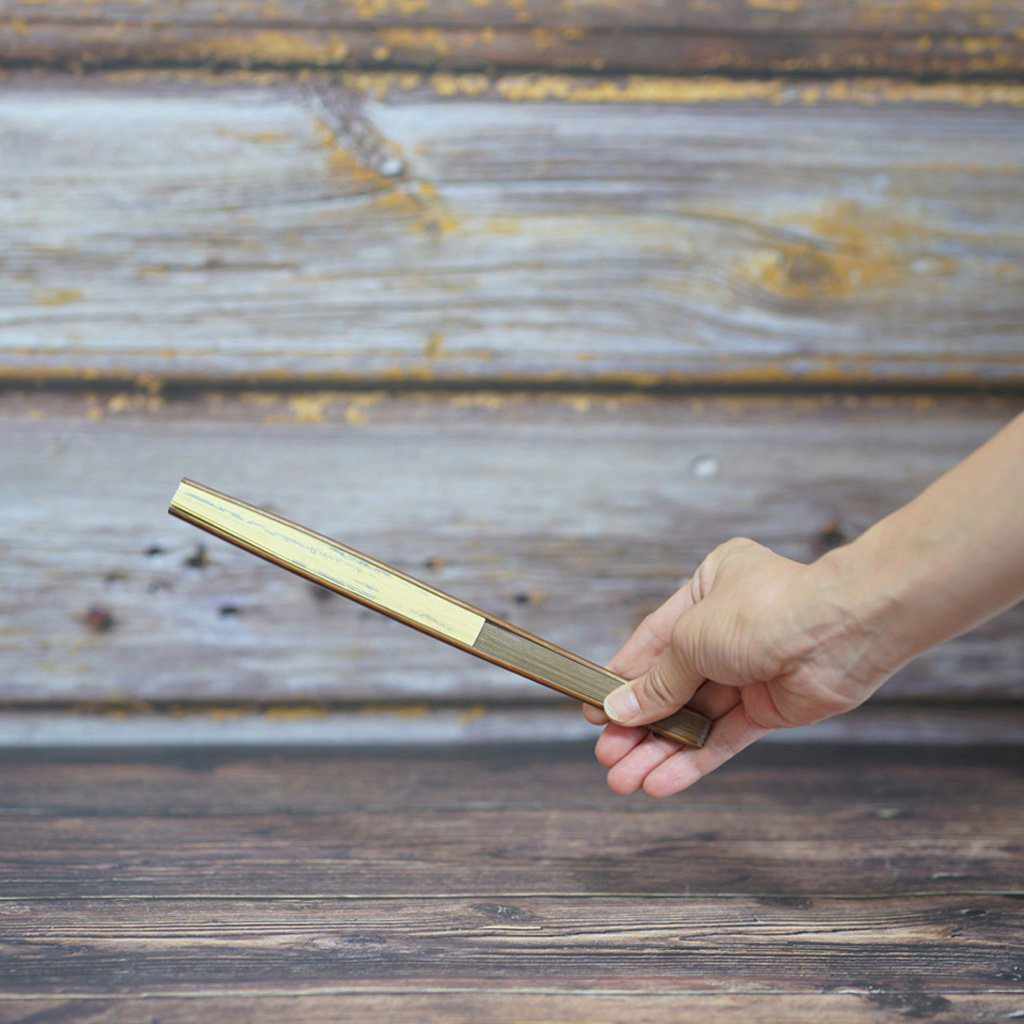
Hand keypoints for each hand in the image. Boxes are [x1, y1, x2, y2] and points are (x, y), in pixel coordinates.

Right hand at [584, 537, 896, 797]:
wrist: (841, 632)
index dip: (622, 678)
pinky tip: (660, 783)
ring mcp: (749, 669)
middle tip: (606, 756)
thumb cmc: (764, 612)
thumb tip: (620, 709)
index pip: (652, 641)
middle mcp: (726, 628)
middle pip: (671, 684)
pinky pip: (724, 736)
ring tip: (621, 781)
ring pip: (694, 716)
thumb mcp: (691, 639)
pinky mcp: (770, 706)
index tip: (593, 709)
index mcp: (706, 590)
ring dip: (659, 749)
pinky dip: (693, 759)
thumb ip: (657, 681)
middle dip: (637, 724)